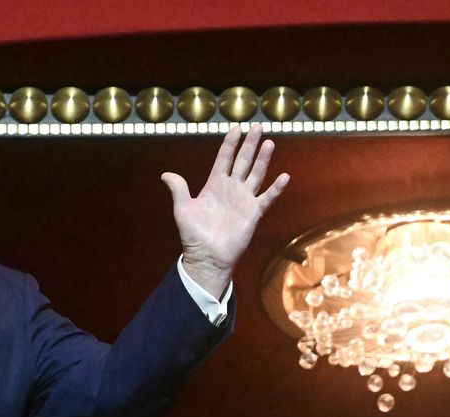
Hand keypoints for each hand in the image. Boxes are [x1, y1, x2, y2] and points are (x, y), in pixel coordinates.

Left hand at [161, 123, 288, 295]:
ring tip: (269, 142)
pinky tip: (284, 176)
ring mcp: (244, 199)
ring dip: (263, 159)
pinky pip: (267, 197)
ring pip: (256, 174)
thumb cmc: (193, 235)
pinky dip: (276, 188)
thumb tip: (165, 174)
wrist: (207, 257)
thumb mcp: (183, 210)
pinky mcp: (253, 213)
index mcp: (214, 184)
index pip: (224, 158)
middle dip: (250, 144)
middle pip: (243, 161)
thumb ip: (179, 190)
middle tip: (257, 126)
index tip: (236, 128)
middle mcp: (231, 188)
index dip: (230, 144)